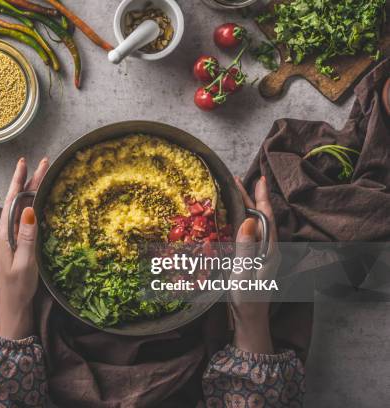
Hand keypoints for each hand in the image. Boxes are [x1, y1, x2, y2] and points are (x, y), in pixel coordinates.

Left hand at [0, 157, 48, 339]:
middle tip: (42, 162)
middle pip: (18, 201)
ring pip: (21, 208)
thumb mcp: (24, 263)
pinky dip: (32, 206)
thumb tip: (30, 210)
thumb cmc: (18, 289)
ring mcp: (10, 239)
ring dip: (31, 191)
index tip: (26, 162)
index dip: (20, 181)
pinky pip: (24, 219)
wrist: (12, 309)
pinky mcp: (16, 245)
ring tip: (41, 176)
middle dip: (29, 181)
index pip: (13, 201)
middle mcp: (5, 233)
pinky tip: (38, 202)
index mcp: (4, 234)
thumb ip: (27, 237)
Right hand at [231, 176, 280, 353]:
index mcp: (269, 250)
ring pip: (254, 223)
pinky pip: (249, 232)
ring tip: (236, 191)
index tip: (258, 179)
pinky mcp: (253, 258)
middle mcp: (268, 248)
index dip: (262, 197)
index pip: (266, 217)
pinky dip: (241, 219)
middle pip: (260, 217)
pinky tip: (233, 216)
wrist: (250, 319)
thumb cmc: (247, 298)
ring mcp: (261, 253)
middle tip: (239, 179)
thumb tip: (247, 221)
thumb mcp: (244, 274)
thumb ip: (246, 248)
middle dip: (252, 197)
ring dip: (246, 206)